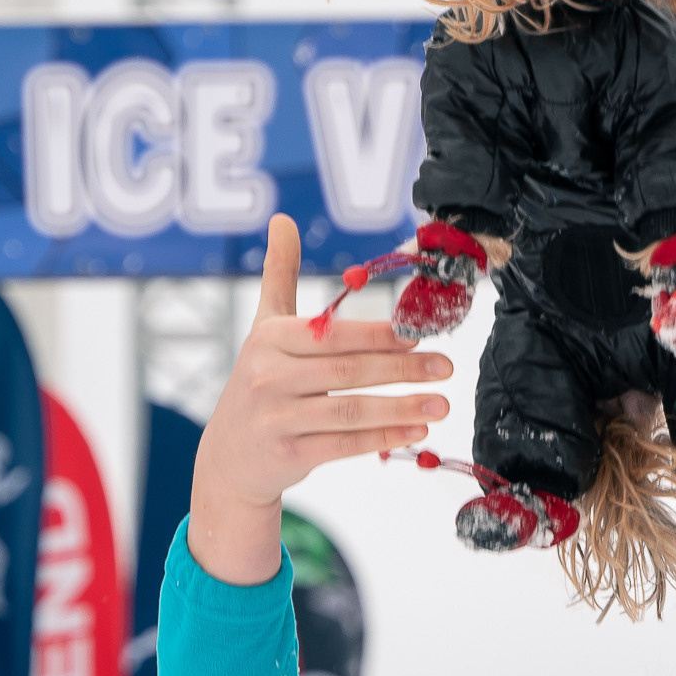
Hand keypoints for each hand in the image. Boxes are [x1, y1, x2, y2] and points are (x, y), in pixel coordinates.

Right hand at [186, 215, 455, 584]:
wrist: (229, 457)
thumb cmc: (260, 382)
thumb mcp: (263, 328)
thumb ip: (278, 275)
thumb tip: (282, 219)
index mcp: (269, 339)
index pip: (332, 335)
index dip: (379, 336)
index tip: (420, 335)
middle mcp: (268, 377)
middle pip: (348, 371)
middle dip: (403, 370)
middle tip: (447, 367)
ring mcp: (277, 419)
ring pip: (351, 412)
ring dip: (402, 408)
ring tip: (442, 405)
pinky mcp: (288, 454)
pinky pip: (346, 445)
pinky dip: (385, 438)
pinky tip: (417, 432)